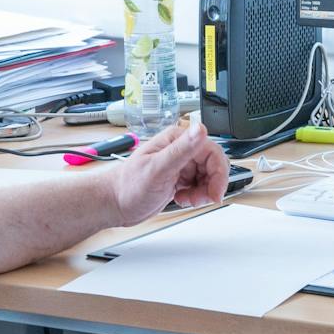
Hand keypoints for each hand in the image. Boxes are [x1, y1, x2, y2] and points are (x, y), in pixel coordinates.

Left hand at [107, 120, 229, 224]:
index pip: (212, 151)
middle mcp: (180, 150)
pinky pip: (199, 186)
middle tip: (201, 198)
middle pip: (213, 165)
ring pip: (208, 177)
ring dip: (203, 192)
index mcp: (177, 140)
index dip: (218, 172)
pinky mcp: (179, 179)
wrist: (114, 204)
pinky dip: (196, 196)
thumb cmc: (128, 186)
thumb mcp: (157, 168)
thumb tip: (200, 129)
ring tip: (187, 199)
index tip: (215, 190)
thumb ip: (181, 149)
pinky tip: (182, 199)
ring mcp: (180, 165)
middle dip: (211, 185)